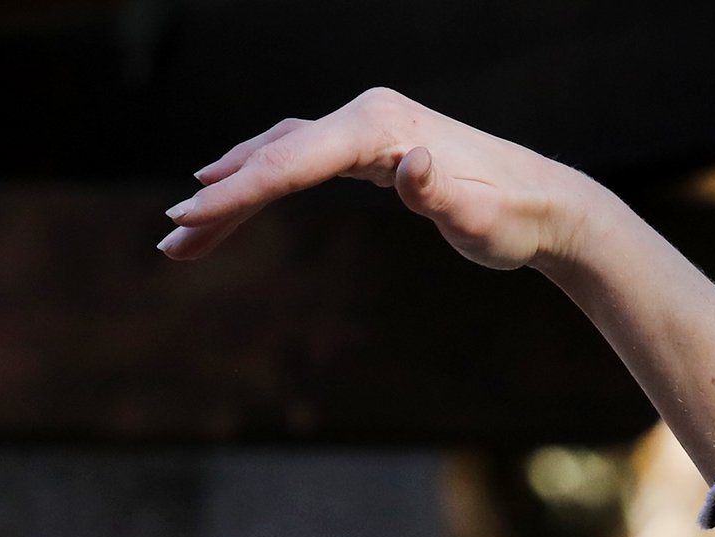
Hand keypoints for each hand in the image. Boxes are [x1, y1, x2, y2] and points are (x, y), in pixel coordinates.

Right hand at [160, 89, 590, 269]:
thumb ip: (440, 193)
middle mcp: (365, 116)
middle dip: (218, 200)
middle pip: (273, 157)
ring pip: (278, 158)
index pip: (291, 162)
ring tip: (181, 236)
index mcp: (379, 127)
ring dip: (229, 194)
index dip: (236, 194)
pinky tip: (226, 194)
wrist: (545, 205)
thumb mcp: (481, 218)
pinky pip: (296, 163)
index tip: (187, 221)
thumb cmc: (512, 216)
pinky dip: (258, 182)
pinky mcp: (366, 147)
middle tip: (169, 242)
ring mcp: (363, 128)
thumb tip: (411, 166)